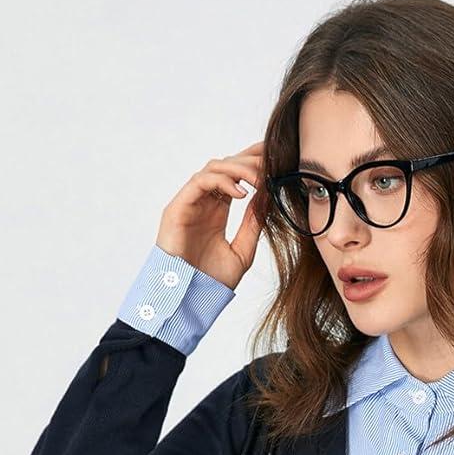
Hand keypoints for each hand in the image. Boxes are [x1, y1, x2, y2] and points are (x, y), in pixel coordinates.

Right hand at [155, 140, 268, 291]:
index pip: (235, 176)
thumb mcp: (242, 251)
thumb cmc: (211, 280)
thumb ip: (253, 225)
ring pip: (214, 168)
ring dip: (238, 168)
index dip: (252, 162)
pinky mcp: (178, 207)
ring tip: (259, 179)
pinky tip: (241, 193)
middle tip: (271, 160)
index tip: (275, 156)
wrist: (190, 298)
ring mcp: (190, 202)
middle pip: (226, 165)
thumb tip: (267, 199)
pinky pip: (200, 182)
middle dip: (249, 159)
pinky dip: (221, 181)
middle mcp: (203, 201)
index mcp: (217, 209)